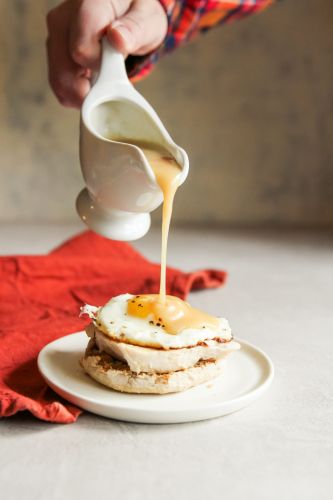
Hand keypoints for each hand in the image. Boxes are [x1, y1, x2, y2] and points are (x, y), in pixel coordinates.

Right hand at [46, 0, 167, 107]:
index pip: (81, 50)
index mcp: (89, 5)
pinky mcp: (53, 49)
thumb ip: (135, 30)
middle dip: (90, 88)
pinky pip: (58, 83)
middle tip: (112, 83)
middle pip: (64, 70)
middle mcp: (64, 17)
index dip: (98, 68)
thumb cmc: (138, 15)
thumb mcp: (147, 20)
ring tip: (104, 81)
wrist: (126, 11)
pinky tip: (92, 81)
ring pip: (58, 80)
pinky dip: (76, 92)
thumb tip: (118, 39)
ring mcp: (56, 34)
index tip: (115, 66)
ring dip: (83, 93)